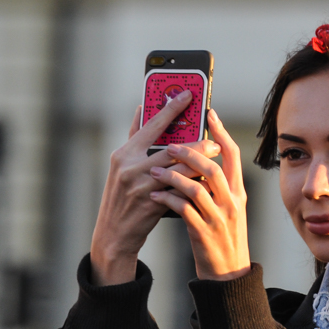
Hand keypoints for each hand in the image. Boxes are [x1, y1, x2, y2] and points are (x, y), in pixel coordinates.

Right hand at [90, 91, 220, 285]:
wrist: (113, 234)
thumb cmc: (121, 197)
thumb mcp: (122, 166)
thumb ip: (134, 138)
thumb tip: (142, 108)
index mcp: (124, 153)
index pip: (151, 123)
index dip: (171, 107)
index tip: (189, 94)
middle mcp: (130, 166)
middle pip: (171, 147)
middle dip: (196, 142)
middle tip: (213, 139)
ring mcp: (141, 185)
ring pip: (180, 168)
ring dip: (201, 162)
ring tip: (215, 157)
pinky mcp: (152, 202)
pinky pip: (180, 189)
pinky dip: (195, 183)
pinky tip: (207, 180)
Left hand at [149, 109, 250, 280]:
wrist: (228, 274)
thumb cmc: (221, 236)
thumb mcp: (227, 207)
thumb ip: (216, 185)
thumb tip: (196, 159)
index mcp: (238, 192)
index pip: (233, 155)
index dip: (221, 132)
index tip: (208, 113)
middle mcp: (232, 203)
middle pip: (214, 168)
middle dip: (190, 152)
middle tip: (169, 144)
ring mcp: (219, 218)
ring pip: (197, 189)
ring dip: (174, 176)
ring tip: (155, 169)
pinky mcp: (204, 234)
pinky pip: (184, 211)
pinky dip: (168, 200)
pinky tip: (155, 196)